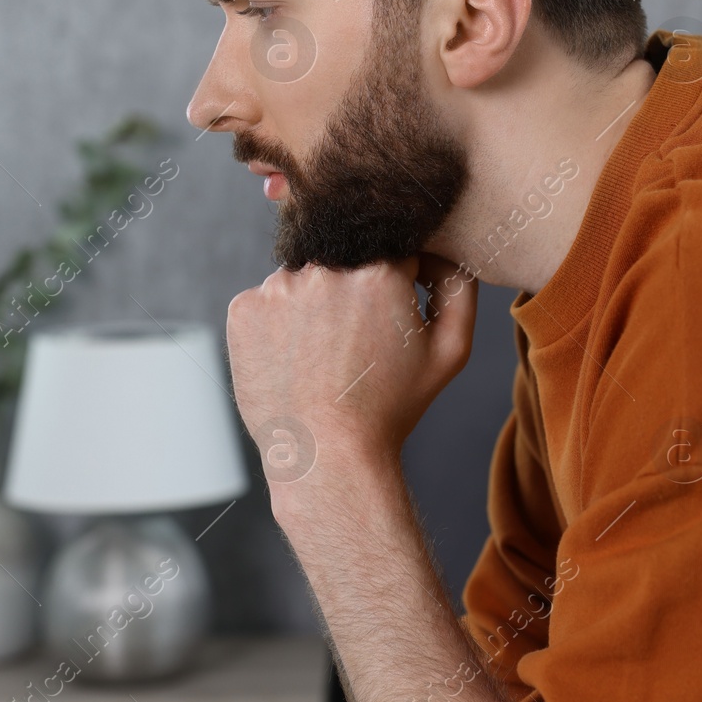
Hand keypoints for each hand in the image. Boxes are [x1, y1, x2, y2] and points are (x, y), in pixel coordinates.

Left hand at [226, 254, 478, 500]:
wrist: (327, 454)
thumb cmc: (391, 407)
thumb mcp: (451, 350)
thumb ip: (459, 284)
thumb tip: (442, 247)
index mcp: (379, 271)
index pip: (390, 253)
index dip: (394, 287)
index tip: (386, 322)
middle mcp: (326, 269)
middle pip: (343, 260)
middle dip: (350, 292)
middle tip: (352, 344)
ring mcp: (278, 288)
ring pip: (302, 278)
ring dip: (312, 303)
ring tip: (322, 355)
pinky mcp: (243, 309)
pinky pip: (266, 300)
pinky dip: (278, 322)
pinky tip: (293, 359)